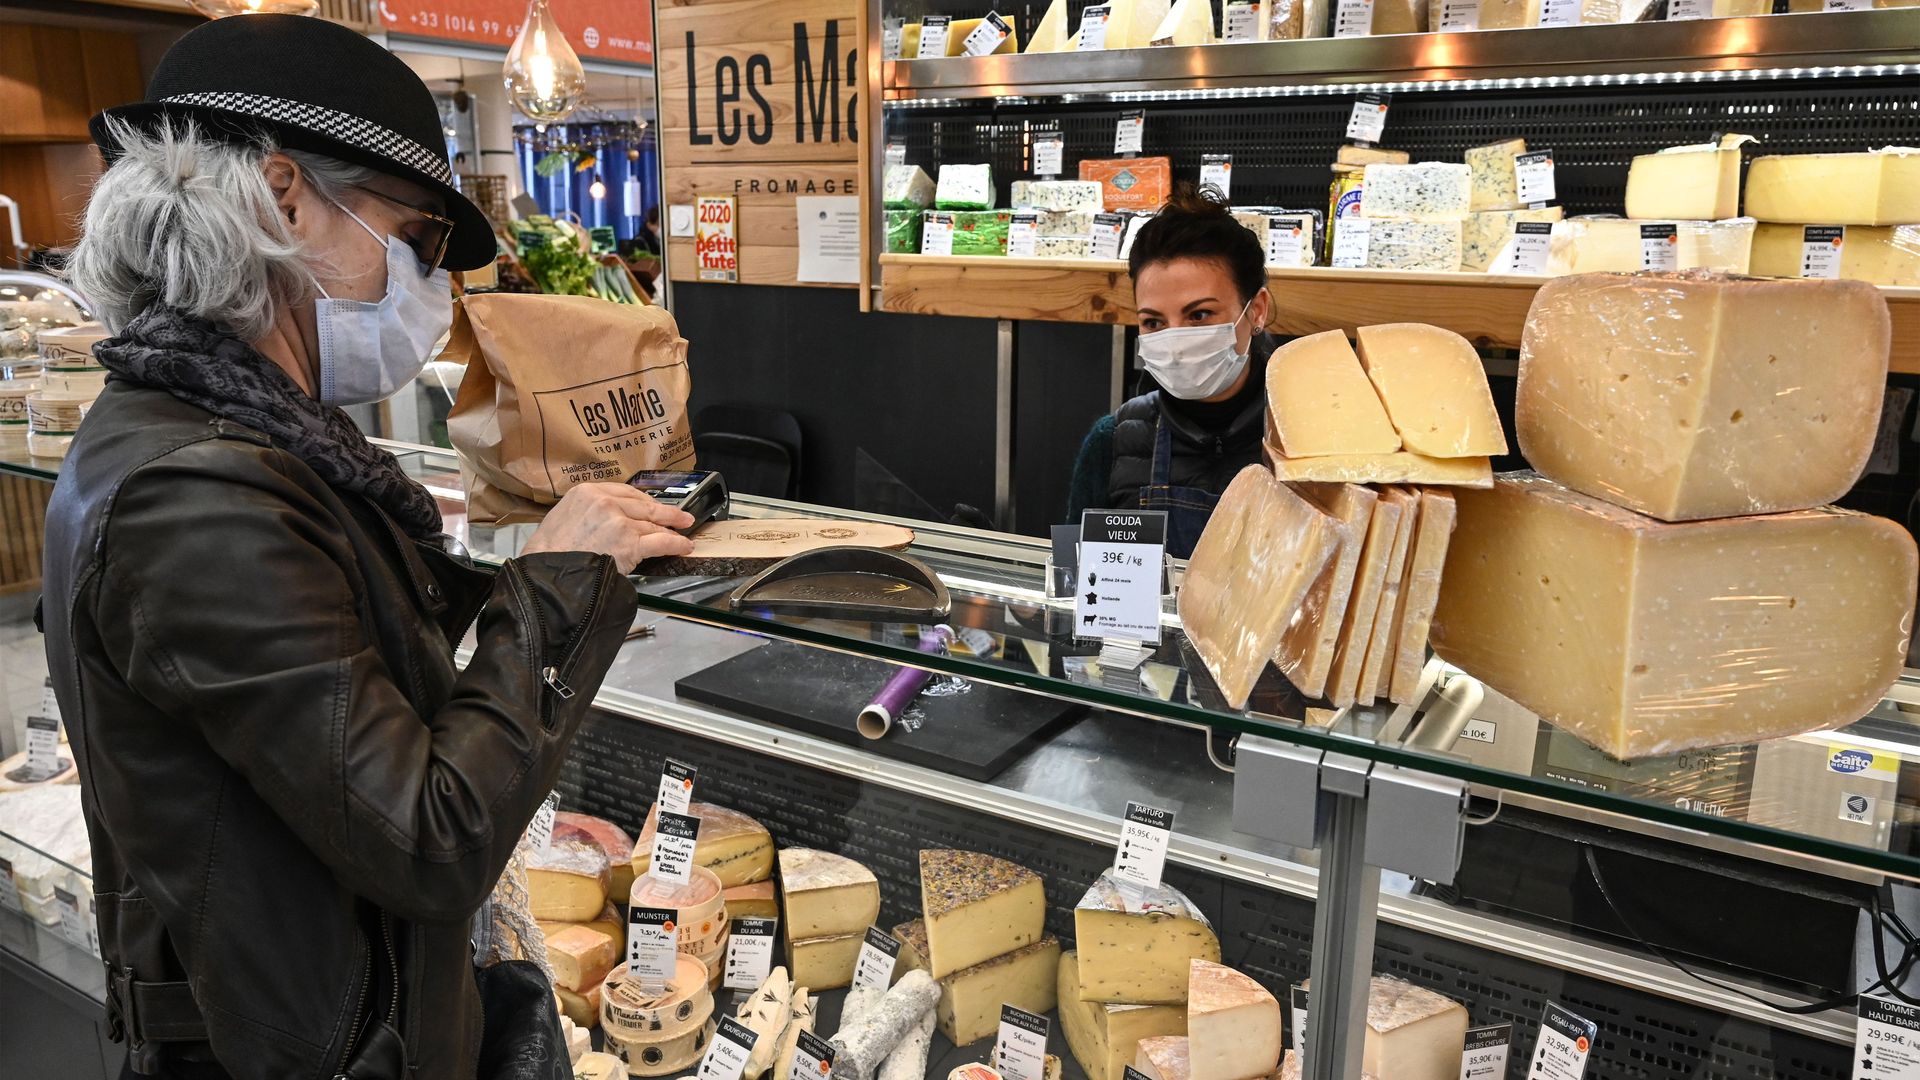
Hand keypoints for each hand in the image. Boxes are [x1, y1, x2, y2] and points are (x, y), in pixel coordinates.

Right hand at [520, 484, 695, 573]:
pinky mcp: (630, 542)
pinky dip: (676, 544)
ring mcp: (619, 521)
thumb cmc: (549, 552)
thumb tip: (607, 519)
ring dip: (671, 531)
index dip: (644, 500)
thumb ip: (588, 511)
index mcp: (587, 492)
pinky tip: (684, 546)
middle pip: (643, 506)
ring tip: (683, 534)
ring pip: (652, 524)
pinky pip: (661, 541)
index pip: (625, 491)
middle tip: (681, 517)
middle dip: (665, 513)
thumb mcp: (563, 517)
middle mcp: (605, 502)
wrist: (547, 573)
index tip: (653, 505)